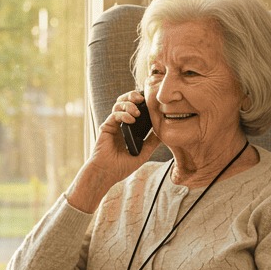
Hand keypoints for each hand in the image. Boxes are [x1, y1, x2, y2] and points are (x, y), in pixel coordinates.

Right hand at [65, 90, 161, 212]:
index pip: (135, 109)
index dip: (142, 103)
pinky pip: (114, 115)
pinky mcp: (106, 127)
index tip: (151, 102)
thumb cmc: (122, 166)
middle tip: (142, 98)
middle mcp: (121, 124)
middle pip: (125, 102)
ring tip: (137, 111)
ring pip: (118, 105)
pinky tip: (131, 120)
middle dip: (133, 96)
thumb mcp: (143, 153)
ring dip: (128, 104)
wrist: (107, 173)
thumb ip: (152, 142)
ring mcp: (113, 125)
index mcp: (130, 129)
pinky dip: (123, 114)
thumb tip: (164, 133)